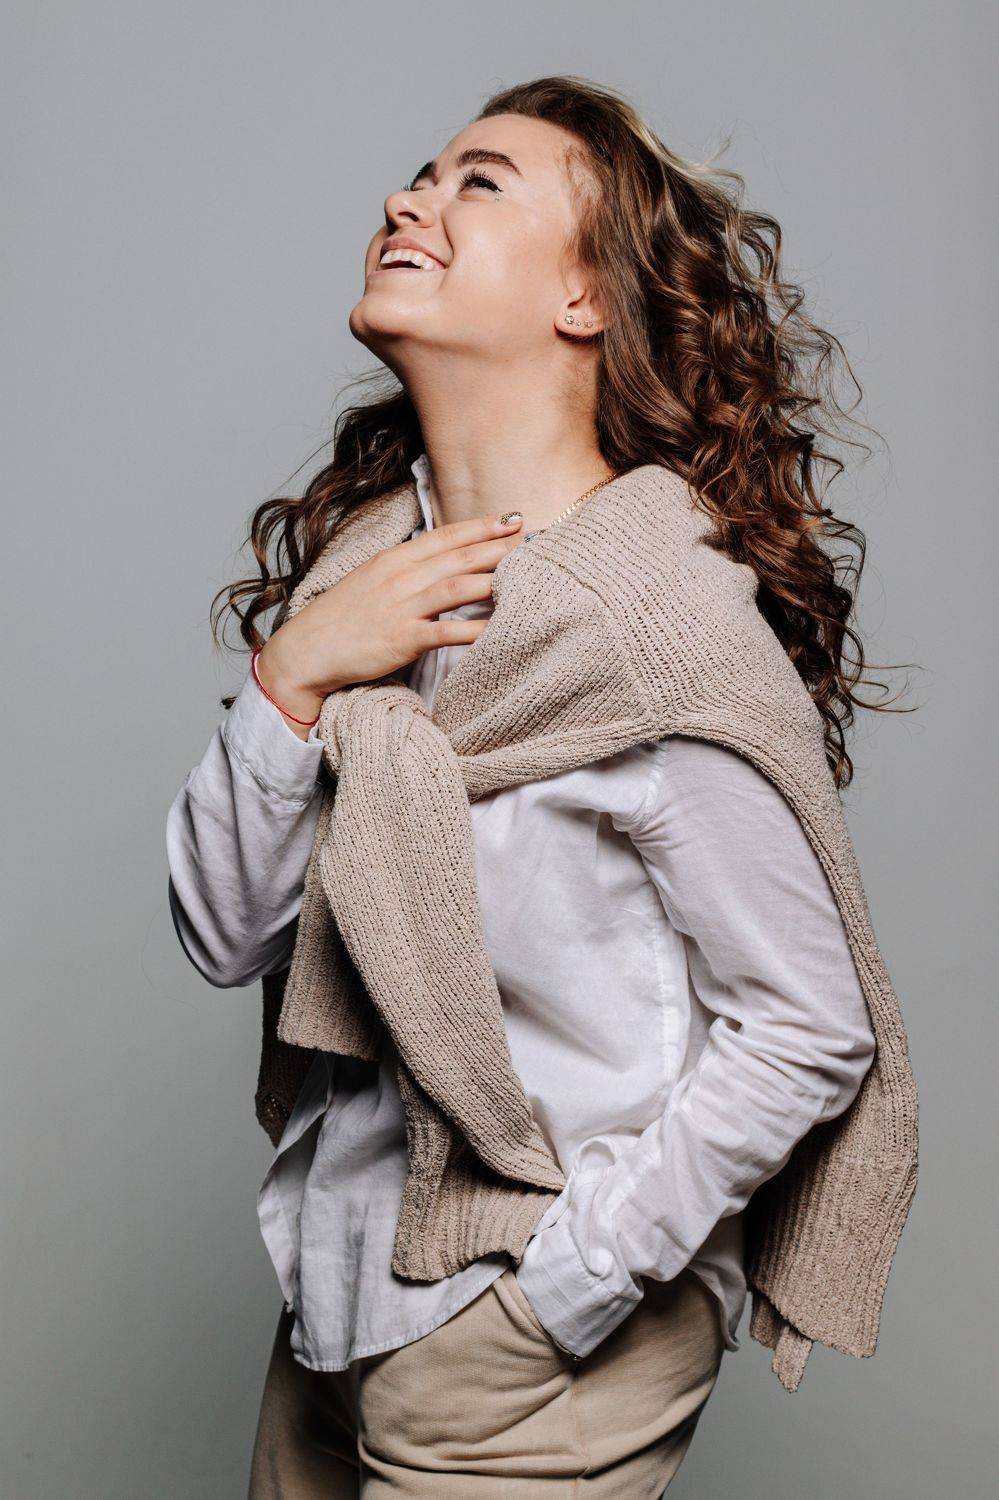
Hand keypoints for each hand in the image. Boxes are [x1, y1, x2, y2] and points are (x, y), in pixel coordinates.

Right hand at [256, 509, 524, 734]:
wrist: (306, 652)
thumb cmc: (341, 619)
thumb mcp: (373, 581)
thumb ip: (407, 570)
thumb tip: (441, 564)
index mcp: (393, 559)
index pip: (446, 537)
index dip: (482, 526)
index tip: (513, 518)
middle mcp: (399, 577)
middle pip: (458, 556)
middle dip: (498, 546)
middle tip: (533, 538)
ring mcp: (401, 607)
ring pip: (457, 586)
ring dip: (493, 577)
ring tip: (528, 572)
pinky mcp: (401, 639)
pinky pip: (446, 632)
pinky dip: (475, 629)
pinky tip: (500, 627)